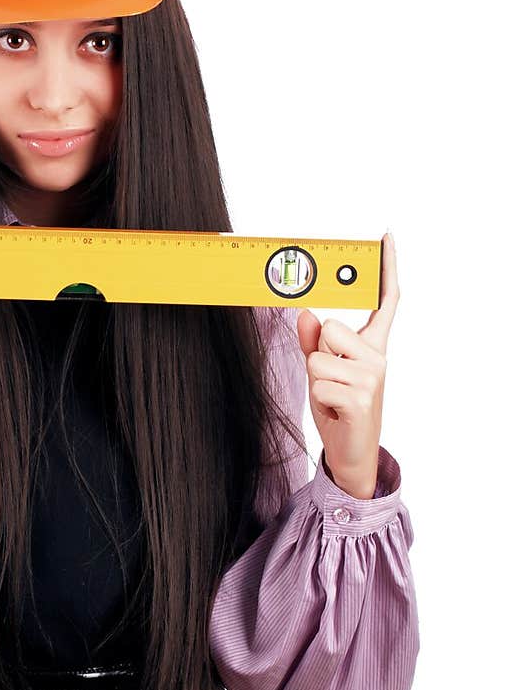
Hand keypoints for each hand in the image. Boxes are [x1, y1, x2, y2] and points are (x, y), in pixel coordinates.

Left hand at [295, 232, 399, 498]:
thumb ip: (311, 342)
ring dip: (315, 380)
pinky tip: (336, 411)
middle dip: (317, 354)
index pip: (384, 301)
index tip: (385, 238)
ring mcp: (373, 377)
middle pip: (330, 328)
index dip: (385, 269)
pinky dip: (319, 399)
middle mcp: (378, 356)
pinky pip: (319, 383)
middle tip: (331, 379)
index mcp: (372, 344)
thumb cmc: (337, 407)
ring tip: (333, 397)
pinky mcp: (362, 398)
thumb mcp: (320, 369)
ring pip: (318, 359)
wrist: (350, 451)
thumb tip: (304, 314)